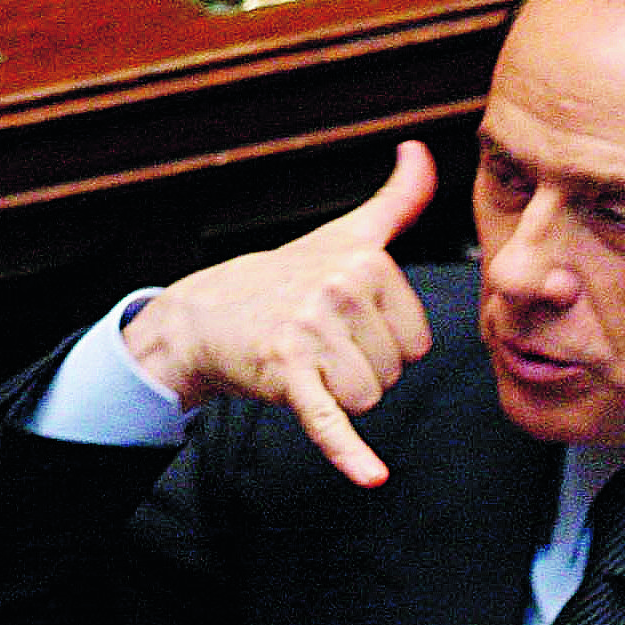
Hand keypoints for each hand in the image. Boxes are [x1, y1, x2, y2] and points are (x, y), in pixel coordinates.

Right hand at [123, 141, 436, 486]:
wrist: (205, 311)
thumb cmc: (288, 275)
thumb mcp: (348, 234)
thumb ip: (396, 200)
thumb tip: (419, 149)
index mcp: (368, 261)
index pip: (419, 341)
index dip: (385, 342)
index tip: (349, 323)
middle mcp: (342, 288)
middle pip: (396, 372)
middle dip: (363, 368)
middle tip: (322, 342)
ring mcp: (312, 330)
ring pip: (370, 398)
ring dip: (342, 394)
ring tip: (308, 360)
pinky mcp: (288, 373)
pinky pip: (329, 420)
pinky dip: (348, 453)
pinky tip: (371, 475)